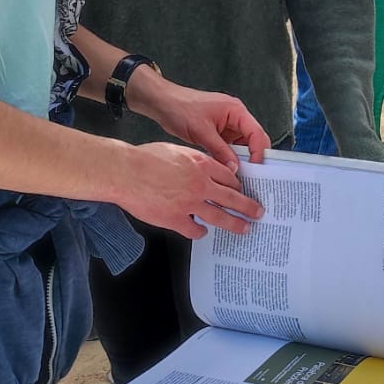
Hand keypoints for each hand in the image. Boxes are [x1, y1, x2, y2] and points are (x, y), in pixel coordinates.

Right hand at [108, 141, 264, 239]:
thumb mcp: (178, 150)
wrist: (126, 172)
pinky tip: (201, 232)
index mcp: (201, 164)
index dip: (238, 185)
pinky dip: (200, 231)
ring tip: (244, 229)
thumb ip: (195, 161)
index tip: (243, 191)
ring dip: (235, 224)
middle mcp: (200, 184)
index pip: (229, 176)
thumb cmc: (146, 158)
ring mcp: (189, 203)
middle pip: (232, 198)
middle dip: (248, 207)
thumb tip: (204, 170)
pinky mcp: (175, 219)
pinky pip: (195, 229)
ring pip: (220, 216)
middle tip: (258, 212)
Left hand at [126, 67, 270, 169]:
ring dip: (241, 159)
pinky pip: (230, 147)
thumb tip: (234, 168)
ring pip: (242, 145)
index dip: (259, 152)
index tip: (256, 168)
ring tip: (238, 175)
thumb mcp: (202, 132)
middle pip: (253, 139)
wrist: (163, 103)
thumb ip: (220, 150)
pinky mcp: (219, 132)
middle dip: (253, 157)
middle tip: (251, 176)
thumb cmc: (181, 108)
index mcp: (236, 110)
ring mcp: (228, 124)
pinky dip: (229, 158)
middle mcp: (235, 117)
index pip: (257, 133)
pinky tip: (226, 169)